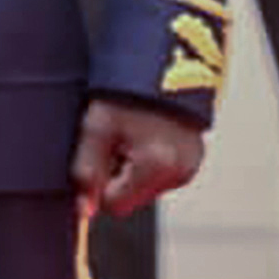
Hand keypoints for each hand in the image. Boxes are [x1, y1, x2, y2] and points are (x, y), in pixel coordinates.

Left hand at [69, 97, 205, 218]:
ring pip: (144, 189)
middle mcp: (179, 173)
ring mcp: (190, 169)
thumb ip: (87, 172)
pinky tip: (145, 136)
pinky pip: (159, 177)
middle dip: (117, 176)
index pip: (114, 205)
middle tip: (116, 140)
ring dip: (132, 170)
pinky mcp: (194, 162)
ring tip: (131, 134)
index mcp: (156, 165)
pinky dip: (148, 163)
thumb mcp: (96, 128)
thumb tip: (84, 213)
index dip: (99, 183)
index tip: (100, 154)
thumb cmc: (124, 95)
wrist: (162, 65)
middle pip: (131, 199)